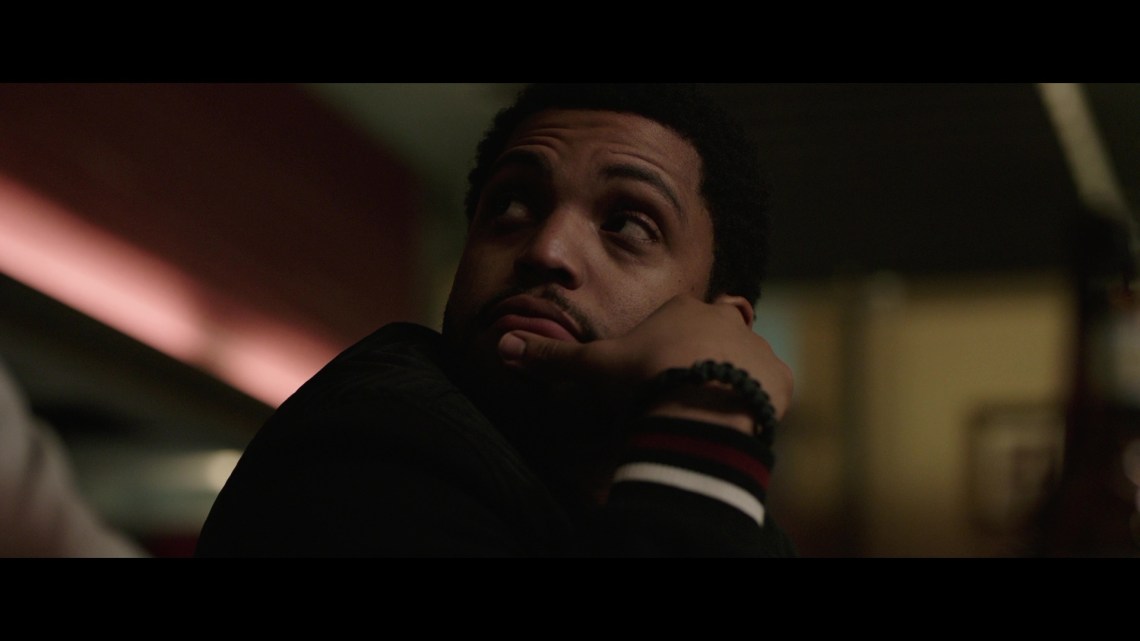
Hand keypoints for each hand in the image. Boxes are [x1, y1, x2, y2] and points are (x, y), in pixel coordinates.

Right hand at [496, 294, 792, 431]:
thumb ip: (551, 356)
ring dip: (733, 372)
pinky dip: (757, 399)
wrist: (699, 408)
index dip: (667, 334)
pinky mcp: (779, 379)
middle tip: (683, 381)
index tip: (655, 362)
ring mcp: (755, 347)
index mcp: (681, 309)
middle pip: (717, 325)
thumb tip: (502, 346)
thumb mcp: (591, 368)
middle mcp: (723, 319)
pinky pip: (772, 385)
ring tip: (708, 404)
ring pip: (747, 353)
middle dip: (703, 348)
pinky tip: (735, 417)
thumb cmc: (643, 379)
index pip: (677, 312)